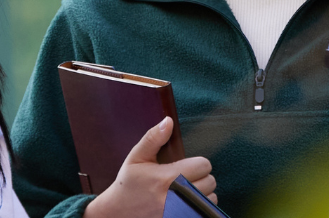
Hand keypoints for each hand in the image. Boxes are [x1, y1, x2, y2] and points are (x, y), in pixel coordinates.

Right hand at [83, 117, 217, 217]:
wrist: (118, 213)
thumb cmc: (128, 184)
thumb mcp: (136, 158)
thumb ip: (153, 138)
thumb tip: (168, 121)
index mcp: (167, 178)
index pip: (203, 165)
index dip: (196, 163)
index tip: (185, 166)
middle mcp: (176, 197)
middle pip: (210, 181)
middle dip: (200, 177)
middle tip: (185, 177)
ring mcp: (180, 211)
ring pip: (210, 198)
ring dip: (202, 193)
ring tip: (186, 191)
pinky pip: (204, 212)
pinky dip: (199, 207)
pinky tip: (187, 202)